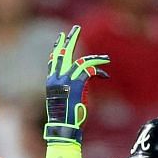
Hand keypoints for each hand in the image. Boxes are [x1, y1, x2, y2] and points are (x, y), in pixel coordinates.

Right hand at [44, 24, 108, 144]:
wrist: (63, 128)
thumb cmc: (65, 120)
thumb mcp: (65, 100)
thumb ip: (71, 87)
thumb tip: (83, 79)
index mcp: (51, 81)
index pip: (53, 60)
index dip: (57, 49)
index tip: (60, 39)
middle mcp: (57, 78)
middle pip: (63, 53)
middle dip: (70, 40)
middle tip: (75, 28)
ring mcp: (66, 80)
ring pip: (81, 62)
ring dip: (95, 60)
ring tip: (106, 59)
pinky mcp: (77, 84)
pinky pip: (89, 72)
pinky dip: (99, 72)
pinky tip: (105, 76)